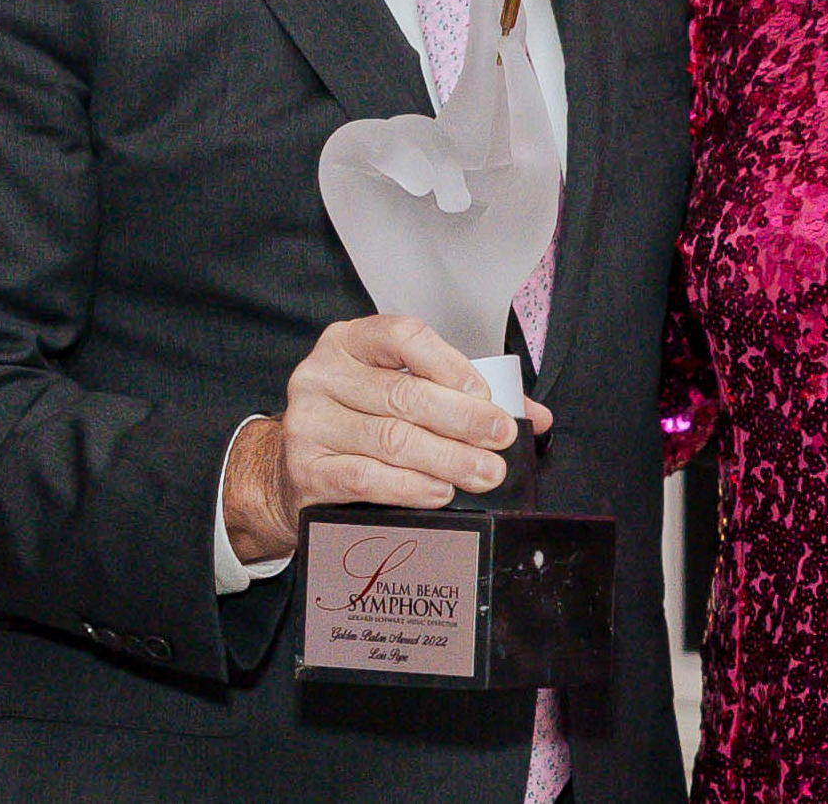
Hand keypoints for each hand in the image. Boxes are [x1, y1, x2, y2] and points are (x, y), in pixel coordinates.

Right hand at [222, 315, 554, 563]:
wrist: (292, 469)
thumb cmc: (362, 420)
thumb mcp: (403, 390)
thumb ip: (465, 395)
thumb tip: (535, 417)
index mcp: (350, 341)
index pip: (404, 336)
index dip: (451, 364)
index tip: (487, 394)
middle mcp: (321, 375)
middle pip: (404, 394)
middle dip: (463, 419)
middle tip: (501, 440)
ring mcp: (308, 422)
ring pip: (391, 439)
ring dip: (448, 459)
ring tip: (484, 472)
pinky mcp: (306, 469)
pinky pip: (367, 478)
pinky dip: (411, 487)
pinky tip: (441, 491)